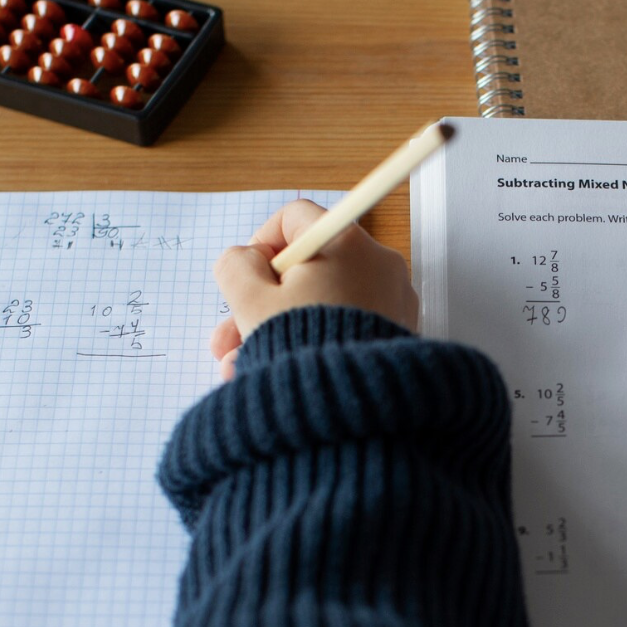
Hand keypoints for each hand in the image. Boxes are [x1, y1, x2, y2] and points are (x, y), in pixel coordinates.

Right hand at [210, 200, 416, 378]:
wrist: (354, 408)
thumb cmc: (304, 349)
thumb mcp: (251, 301)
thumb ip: (236, 266)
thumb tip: (243, 259)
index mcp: (345, 241)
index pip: (296, 219)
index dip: (261, 244)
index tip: (246, 276)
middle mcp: (377, 264)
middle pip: (306, 269)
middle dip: (261, 303)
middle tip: (231, 335)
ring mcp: (391, 300)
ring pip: (321, 304)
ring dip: (278, 330)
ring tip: (242, 367)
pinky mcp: (395, 334)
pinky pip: (344, 327)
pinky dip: (313, 343)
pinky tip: (278, 372)